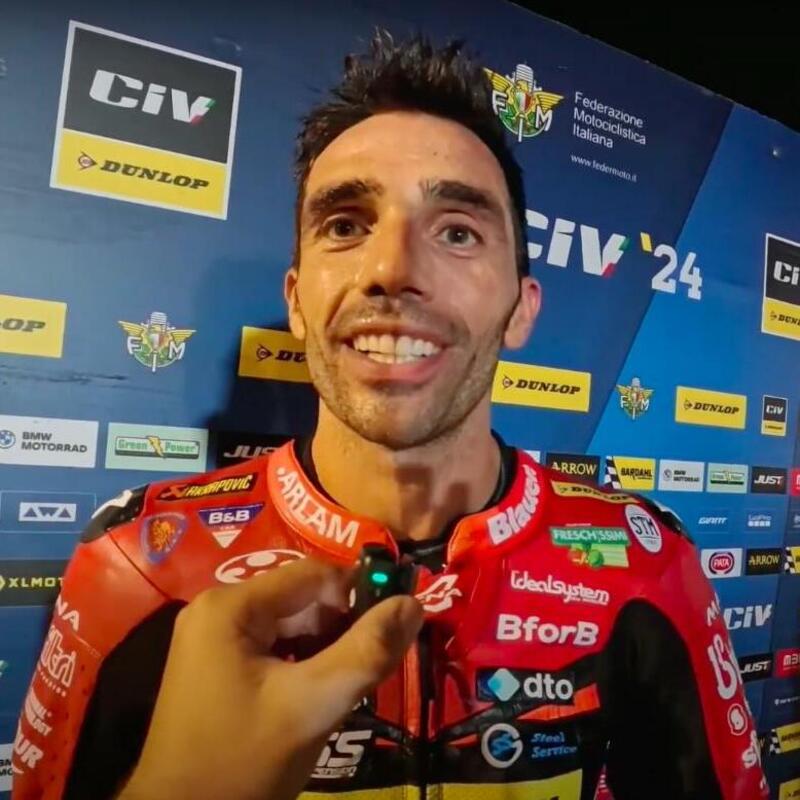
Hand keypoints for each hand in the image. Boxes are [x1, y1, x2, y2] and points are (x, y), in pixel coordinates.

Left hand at [119, 558, 422, 799]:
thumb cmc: (242, 763)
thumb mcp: (312, 706)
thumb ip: (366, 652)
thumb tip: (414, 603)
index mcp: (231, 605)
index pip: (315, 575)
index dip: (360, 596)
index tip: (393, 630)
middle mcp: (218, 609)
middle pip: (302, 599)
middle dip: (343, 628)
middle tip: (372, 667)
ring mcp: (213, 638)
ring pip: (292, 625)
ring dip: (327, 650)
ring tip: (349, 686)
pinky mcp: (216, 665)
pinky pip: (274, 648)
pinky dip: (304, 665)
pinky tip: (319, 696)